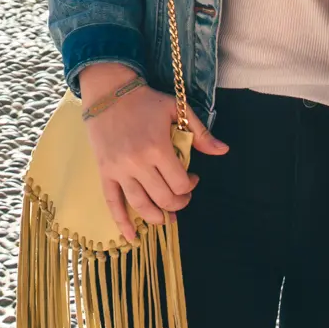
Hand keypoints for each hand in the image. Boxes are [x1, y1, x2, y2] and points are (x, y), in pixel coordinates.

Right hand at [76, 64, 227, 246]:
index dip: (190, 187)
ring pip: (141, 206)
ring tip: (165, 216)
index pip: (180, 184)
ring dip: (157, 217)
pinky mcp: (104, 172)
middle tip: (181, 196)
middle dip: (178, 204)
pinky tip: (132, 237)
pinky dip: (122, 223)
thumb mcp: (175, 109)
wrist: (108, 90)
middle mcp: (138, 162)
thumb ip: (200, 132)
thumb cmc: (145, 100)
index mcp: (158, 147)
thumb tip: (223, 151)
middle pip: (163, 199)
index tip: (192, 177)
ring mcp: (119, 169)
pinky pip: (112, 203)